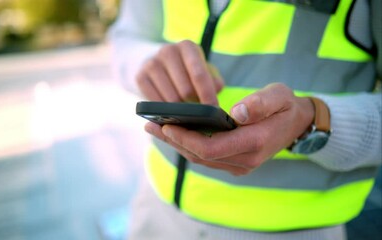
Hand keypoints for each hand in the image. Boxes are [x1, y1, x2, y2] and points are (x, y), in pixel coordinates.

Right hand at [136, 40, 223, 104]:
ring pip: (171, 99)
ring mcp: (152, 63)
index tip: (213, 110)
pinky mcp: (140, 77)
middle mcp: (168, 51)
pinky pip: (156, 103)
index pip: (199, 75)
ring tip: (184, 111)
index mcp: (187, 47)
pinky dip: (165, 111)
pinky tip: (169, 110)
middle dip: (195, 105)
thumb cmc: (183, 69)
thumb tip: (216, 90)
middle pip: (186, 90)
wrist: (149, 59)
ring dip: (180, 110)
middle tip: (198, 112)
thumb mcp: (201, 68)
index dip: (208, 95)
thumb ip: (213, 80)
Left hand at [144, 83, 314, 174]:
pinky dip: (188, 146)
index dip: (187, 139)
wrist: (297, 124)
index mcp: (254, 143)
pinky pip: (207, 157)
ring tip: (155, 128)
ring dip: (177, 145)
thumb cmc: (285, 106)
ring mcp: (239, 165)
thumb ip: (260, 104)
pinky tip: (174, 134)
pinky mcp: (234, 162)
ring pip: (201, 159)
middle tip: (150, 125)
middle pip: (200, 155)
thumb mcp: (279, 97)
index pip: (212, 147)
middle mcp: (245, 160)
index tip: (168, 126)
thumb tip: (237, 113)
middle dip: (174, 141)